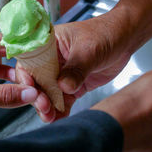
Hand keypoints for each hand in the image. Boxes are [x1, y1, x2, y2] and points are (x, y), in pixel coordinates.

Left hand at [0, 33, 37, 138]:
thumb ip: (4, 95)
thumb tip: (31, 94)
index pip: (0, 40)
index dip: (18, 42)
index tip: (36, 48)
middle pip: (1, 53)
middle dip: (18, 60)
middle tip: (36, 68)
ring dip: (12, 75)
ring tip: (28, 82)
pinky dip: (2, 85)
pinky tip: (13, 92)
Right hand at [16, 16, 131, 121]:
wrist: (125, 40)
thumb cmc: (106, 33)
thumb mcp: (89, 50)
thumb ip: (76, 68)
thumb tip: (63, 87)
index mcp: (49, 43)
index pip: (30, 60)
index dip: (26, 76)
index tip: (31, 90)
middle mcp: (52, 59)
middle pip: (37, 80)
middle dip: (37, 95)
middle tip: (44, 106)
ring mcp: (62, 73)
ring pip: (48, 93)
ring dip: (47, 106)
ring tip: (50, 117)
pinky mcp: (73, 85)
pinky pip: (63, 99)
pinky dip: (60, 110)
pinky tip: (59, 117)